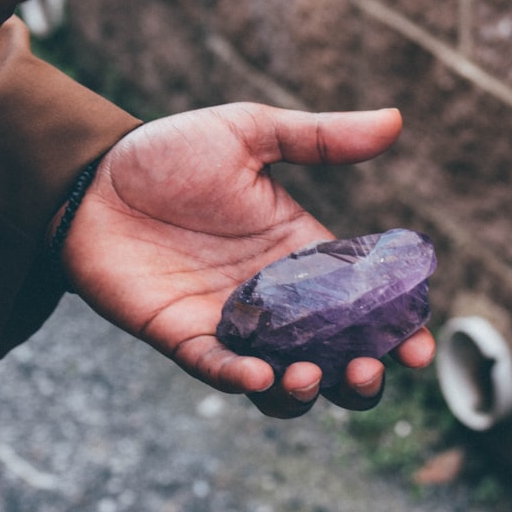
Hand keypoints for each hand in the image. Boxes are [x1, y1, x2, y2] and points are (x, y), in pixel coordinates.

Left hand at [59, 103, 435, 417]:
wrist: (92, 176)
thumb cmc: (169, 153)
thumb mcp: (250, 136)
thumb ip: (321, 139)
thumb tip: (396, 122)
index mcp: (303, 257)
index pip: (364, 306)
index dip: (398, 332)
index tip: (420, 347)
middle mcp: (277, 301)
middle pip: (334, 359)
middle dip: (361, 376)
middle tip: (371, 368)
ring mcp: (232, 324)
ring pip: (283, 381)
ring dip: (307, 389)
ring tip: (312, 372)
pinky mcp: (184, 337)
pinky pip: (219, 371)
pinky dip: (242, 379)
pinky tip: (258, 374)